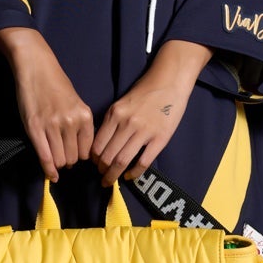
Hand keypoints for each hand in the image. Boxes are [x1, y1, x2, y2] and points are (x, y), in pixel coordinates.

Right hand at [5, 32, 94, 182]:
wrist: (36, 67)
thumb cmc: (55, 84)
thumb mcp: (76, 103)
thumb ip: (80, 125)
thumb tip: (80, 151)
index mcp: (85, 116)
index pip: (88, 151)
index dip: (81, 156)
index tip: (75, 156)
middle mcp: (71, 122)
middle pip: (74, 158)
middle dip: (68, 161)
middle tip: (62, 157)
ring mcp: (52, 126)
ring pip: (60, 160)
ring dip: (57, 163)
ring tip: (54, 158)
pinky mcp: (35, 128)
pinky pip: (45, 157)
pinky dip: (48, 169)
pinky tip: (50, 175)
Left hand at [91, 54, 199, 186]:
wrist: (169, 82)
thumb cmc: (145, 92)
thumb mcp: (121, 103)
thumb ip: (111, 122)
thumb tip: (101, 144)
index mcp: (115, 114)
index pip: (97, 144)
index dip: (93, 159)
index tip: (94, 165)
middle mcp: (127, 124)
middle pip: (107, 156)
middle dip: (101, 170)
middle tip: (101, 177)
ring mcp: (144, 132)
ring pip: (122, 161)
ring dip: (113, 175)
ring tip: (111, 180)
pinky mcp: (160, 138)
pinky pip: (143, 162)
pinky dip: (134, 173)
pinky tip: (129, 176)